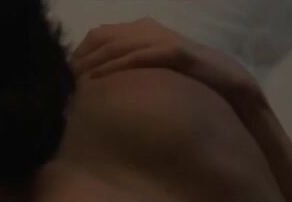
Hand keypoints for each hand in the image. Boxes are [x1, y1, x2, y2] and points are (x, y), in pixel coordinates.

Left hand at [71, 18, 260, 104]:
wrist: (229, 80)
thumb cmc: (187, 80)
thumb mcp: (153, 70)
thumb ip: (130, 68)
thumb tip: (100, 82)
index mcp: (142, 30)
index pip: (99, 35)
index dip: (78, 52)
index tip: (63, 73)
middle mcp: (149, 29)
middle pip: (102, 38)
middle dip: (79, 58)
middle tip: (62, 79)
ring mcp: (162, 39)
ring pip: (116, 45)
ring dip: (91, 62)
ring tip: (73, 80)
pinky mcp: (174, 52)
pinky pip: (137, 57)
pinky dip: (115, 67)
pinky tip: (98, 79)